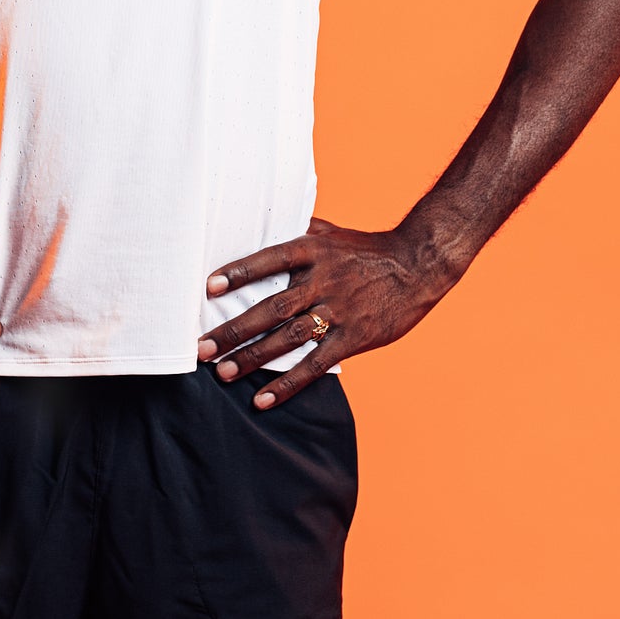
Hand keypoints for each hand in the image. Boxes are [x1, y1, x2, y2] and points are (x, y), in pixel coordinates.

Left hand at [196, 215, 450, 408]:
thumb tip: (263, 218)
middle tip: (201, 347)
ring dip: (253, 357)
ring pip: (288, 338)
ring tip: (222, 373)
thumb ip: (297, 231)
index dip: (239, 272)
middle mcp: (322, 281)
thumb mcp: (331, 232)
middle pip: (271, 308)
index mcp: (313, 251)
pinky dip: (288, 384)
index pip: (269, 259)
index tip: (208, 287)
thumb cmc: (368, 248)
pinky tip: (263, 399)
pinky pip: (316, 365)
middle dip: (234, 329)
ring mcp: (338, 311)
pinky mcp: (354, 338)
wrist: (417, 265)